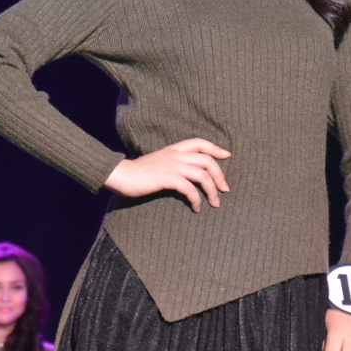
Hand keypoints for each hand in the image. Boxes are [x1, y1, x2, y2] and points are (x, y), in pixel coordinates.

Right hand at [104, 139, 229, 212]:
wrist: (122, 174)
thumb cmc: (139, 172)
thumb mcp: (159, 161)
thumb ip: (173, 162)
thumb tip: (186, 174)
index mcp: (174, 148)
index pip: (200, 142)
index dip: (216, 148)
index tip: (227, 155)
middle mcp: (175, 154)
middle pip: (207, 160)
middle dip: (220, 175)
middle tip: (224, 189)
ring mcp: (172, 165)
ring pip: (203, 175)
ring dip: (212, 190)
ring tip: (216, 203)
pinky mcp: (168, 178)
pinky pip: (190, 189)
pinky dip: (197, 200)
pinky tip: (197, 208)